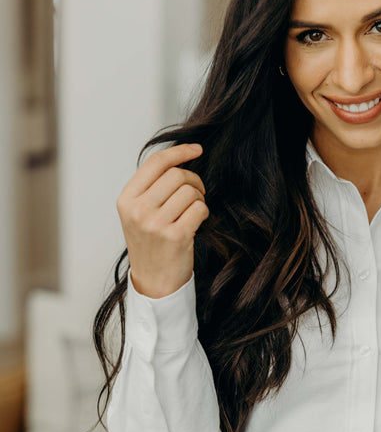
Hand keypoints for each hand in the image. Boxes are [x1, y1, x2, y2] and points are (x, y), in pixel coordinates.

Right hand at [116, 142, 208, 298]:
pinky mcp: (175, 236)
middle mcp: (138, 210)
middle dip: (193, 181)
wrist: (154, 282)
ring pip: (190, 191)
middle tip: (196, 194)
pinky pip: (200, 209)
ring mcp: (155, 224)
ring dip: (199, 198)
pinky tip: (196, 223)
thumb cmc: (151, 245)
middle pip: (176, 175)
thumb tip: (179, 159)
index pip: (155, 162)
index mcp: (127, 200)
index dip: (179, 152)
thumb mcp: (139, 213)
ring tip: (193, 211)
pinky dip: (203, 212)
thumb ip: (152, 187)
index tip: (197, 149)